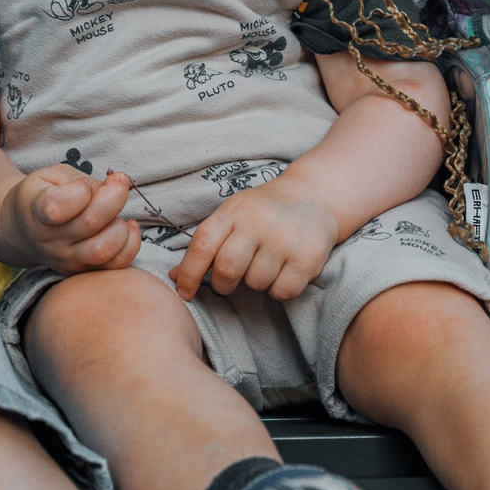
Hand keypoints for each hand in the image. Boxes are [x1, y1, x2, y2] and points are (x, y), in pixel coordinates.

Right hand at [8, 164, 141, 272]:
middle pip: (90, 223)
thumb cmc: (43, 195)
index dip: (79, 190)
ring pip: (104, 250)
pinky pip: (116, 264)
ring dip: (120, 225)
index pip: (56, 207)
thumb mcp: (54, 177)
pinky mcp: (84, 271)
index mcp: (37, 211)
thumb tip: (118, 183)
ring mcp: (67, 260)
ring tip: (116, 213)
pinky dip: (130, 244)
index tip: (84, 183)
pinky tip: (127, 226)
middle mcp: (50, 240)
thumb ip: (84, 180)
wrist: (22, 230)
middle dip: (114, 196)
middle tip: (119, 182)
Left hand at [168, 175, 339, 301]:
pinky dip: (279, 289)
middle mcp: (257, 221)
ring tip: (266, 263)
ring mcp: (284, 238)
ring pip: (255, 283)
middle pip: (226, 269)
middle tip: (232, 280)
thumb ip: (206, 244)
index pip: (202, 245)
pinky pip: (282, 291)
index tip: (185, 293)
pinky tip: (284, 270)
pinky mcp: (307, 257)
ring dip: (256, 283)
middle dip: (224, 284)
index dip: (189, 274)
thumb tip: (175, 278)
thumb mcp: (232, 216)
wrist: (314, 196)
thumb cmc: (263, 211)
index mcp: (233, 211)